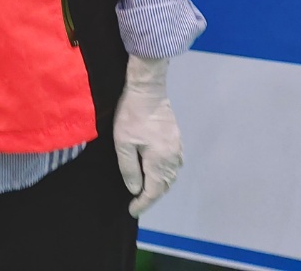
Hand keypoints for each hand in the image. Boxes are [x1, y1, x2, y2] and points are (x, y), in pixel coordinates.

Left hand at [113, 56, 182, 216]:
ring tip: (145, 190)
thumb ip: (129, 169)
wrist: (147, 89)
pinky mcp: (175, 138)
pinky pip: (173, 164)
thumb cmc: (132, 116)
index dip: (143, 203)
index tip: (132, 210)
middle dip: (152, 196)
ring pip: (171, 175)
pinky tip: (156, 171)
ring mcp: (177, 147)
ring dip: (160, 186)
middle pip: (165, 185)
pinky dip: (165, 173)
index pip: (154, 191)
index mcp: (161, 161)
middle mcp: (173, 158)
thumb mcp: (123, 143)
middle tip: (137, 202)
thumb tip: (135, 189)